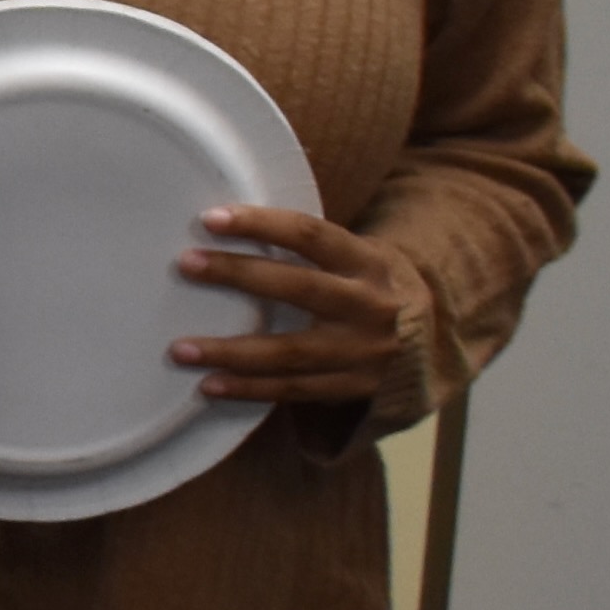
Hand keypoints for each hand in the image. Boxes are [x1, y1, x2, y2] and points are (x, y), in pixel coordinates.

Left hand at [171, 205, 424, 404]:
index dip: (262, 224)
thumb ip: (307, 248)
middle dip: (238, 274)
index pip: (310, 235)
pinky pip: (294, 390)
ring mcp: (362, 352)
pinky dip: (249, 389)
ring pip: (290, 352)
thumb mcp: (354, 256)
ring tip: (181, 349)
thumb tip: (224, 228)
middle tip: (186, 264)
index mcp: (366, 261)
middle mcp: (367, 305)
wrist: (429, 339)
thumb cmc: (365, 284)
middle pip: (298, 287)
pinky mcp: (352, 388)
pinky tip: (209, 386)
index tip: (210, 219)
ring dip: (231, 352)